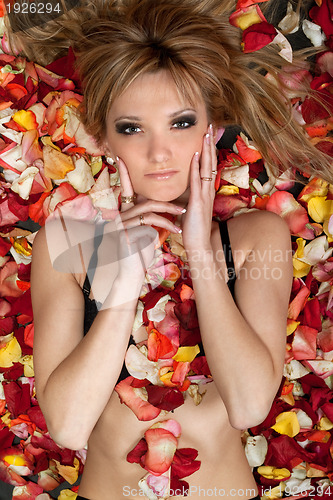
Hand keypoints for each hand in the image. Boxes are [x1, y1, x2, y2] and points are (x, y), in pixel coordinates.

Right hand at [114, 156, 184, 280]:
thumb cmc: (140, 249)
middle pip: (144, 198)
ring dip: (169, 210)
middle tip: (184, 200)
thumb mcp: (145, 229)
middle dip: (166, 199)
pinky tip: (176, 229)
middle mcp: (119, 214)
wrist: (132, 270)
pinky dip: (166, 224)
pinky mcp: (126, 232)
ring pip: (149, 208)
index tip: (122, 158)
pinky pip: (149, 222)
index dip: (124, 174)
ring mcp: (121, 223)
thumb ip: (147, 215)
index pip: (125, 188)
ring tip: (184, 213)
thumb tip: (158, 202)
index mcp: (124, 211)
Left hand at [181, 124, 216, 254]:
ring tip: (206, 134)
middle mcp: (208, 190)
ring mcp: (205, 195)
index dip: (209, 150)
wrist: (199, 245)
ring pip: (206, 168)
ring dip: (206, 150)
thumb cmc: (193, 229)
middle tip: (211, 126)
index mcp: (206, 191)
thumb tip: (180, 190)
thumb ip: (187, 197)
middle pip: (211, 162)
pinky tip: (194, 155)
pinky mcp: (198, 202)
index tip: (208, 135)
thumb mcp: (189, 209)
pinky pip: (197, 181)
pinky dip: (195, 167)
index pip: (208, 166)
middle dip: (210, 144)